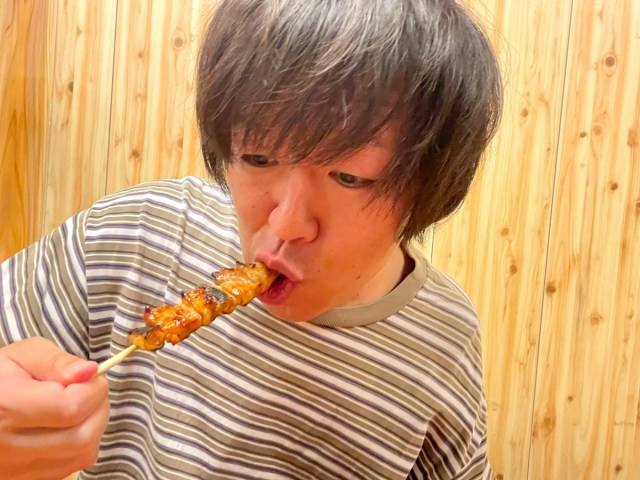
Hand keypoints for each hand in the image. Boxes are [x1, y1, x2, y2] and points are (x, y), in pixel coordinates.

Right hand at [0, 337, 109, 479]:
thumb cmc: (1, 377)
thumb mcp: (23, 355)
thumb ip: (58, 362)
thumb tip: (91, 371)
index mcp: (6, 407)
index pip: (71, 408)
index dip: (93, 390)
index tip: (91, 376)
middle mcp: (8, 446)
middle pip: (82, 436)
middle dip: (99, 408)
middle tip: (89, 391)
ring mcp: (15, 469)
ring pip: (83, 454)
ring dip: (94, 427)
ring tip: (79, 407)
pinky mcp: (24, 479)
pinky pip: (71, 466)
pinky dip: (81, 445)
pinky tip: (68, 427)